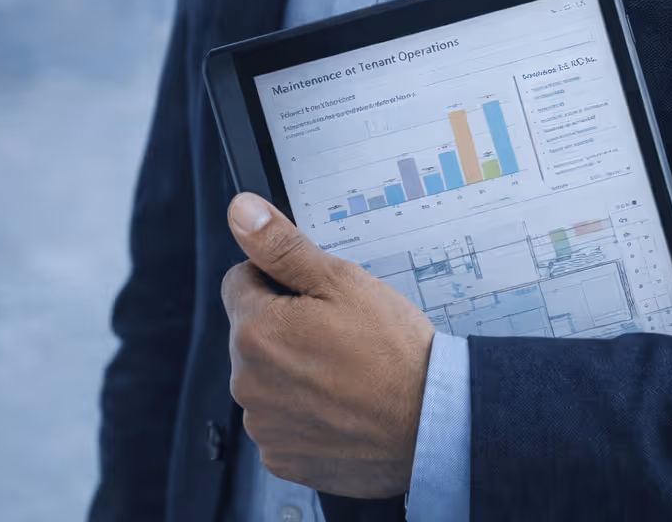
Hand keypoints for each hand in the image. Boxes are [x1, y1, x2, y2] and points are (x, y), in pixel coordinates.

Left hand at [220, 192, 435, 498]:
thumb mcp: (339, 279)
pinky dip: (301, 411)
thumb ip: (280, 245)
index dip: (278, 281)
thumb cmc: (391, 349)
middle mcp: (246, 383)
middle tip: (336, 334)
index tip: (314, 297)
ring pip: (265, 377)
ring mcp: (263, 426)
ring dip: (291, 370)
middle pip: (251, 332)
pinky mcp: (281, 458)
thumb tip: (240, 211)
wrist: (431, 423)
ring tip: (342, 371)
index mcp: (254, 331)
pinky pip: (278, 420)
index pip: (240, 281)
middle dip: (283, 326)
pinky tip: (338, 404)